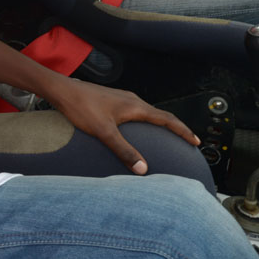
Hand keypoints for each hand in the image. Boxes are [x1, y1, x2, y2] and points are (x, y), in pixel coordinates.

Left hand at [44, 76, 199, 173]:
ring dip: (161, 125)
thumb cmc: (81, 107)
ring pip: (148, 113)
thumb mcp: (103, 132)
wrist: (62, 90)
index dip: (183, 131)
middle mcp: (132, 100)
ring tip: (167, 137)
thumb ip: (123, 150)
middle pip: (161, 115)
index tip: (195, 141)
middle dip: (176, 128)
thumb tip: (142, 168)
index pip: (167, 119)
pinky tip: (138, 131)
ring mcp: (123, 98)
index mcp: (135, 106)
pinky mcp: (113, 100)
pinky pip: (137, 112)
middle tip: (188, 141)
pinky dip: (146, 122)